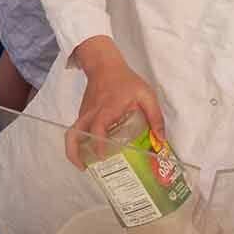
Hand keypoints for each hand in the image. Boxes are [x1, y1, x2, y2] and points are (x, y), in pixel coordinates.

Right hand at [64, 37, 165, 168]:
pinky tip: (93, 149)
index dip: (98, 144)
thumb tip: (160, 140)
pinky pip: (78, 130)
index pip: (97, 128)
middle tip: (85, 167)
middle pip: (73, 135)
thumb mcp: (146, 95)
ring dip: (75, 150)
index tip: (102, 157)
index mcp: (107, 110)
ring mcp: (84, 114)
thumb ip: (155, 117)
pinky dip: (80, 142)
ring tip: (86, 164)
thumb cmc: (125, 80)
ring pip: (72, 134)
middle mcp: (91, 114)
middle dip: (75, 154)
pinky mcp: (82, 114)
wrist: (104, 66)